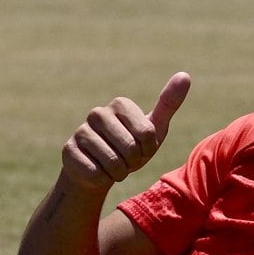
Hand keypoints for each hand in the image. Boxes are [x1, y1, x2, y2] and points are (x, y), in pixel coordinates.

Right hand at [61, 73, 191, 191]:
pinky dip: (102, 179)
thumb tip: (185, 75)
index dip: (148, 149)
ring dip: (118, 172)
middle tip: (126, 160)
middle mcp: (98, 113)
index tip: (141, 148)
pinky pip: (95, 173)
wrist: (100, 171)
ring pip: (112, 163)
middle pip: (130, 148)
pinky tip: (97, 172)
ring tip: (113, 167)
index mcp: (120, 104)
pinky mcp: (68, 150)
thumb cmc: (131, 148)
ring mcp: (81, 131)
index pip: (147, 134)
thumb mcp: (153, 129)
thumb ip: (168, 103)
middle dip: (133, 162)